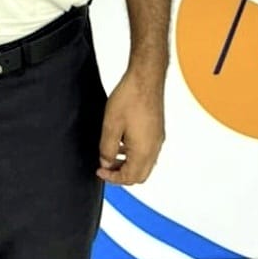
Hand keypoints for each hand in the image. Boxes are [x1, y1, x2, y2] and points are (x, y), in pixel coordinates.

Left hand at [95, 68, 164, 185]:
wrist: (145, 79)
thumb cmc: (130, 99)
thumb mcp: (111, 125)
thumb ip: (107, 148)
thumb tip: (106, 163)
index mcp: (143, 151)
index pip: (130, 177)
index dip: (113, 178)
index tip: (100, 171)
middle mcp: (154, 148)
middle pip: (139, 175)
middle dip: (121, 175)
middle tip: (105, 167)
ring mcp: (157, 139)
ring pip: (144, 163)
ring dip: (128, 164)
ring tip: (110, 155)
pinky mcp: (157, 131)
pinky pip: (147, 151)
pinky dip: (134, 154)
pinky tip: (122, 142)